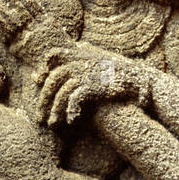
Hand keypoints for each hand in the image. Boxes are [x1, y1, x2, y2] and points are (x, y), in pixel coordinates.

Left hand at [37, 43, 151, 127]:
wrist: (139, 79)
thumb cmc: (118, 75)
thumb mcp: (99, 62)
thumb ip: (83, 59)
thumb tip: (72, 56)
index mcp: (81, 55)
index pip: (54, 55)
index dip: (45, 68)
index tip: (39, 81)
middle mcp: (80, 62)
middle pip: (53, 79)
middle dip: (44, 99)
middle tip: (39, 116)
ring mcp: (85, 73)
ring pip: (61, 93)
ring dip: (54, 111)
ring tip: (52, 124)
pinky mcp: (92, 86)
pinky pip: (74, 100)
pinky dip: (70, 111)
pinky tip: (71, 121)